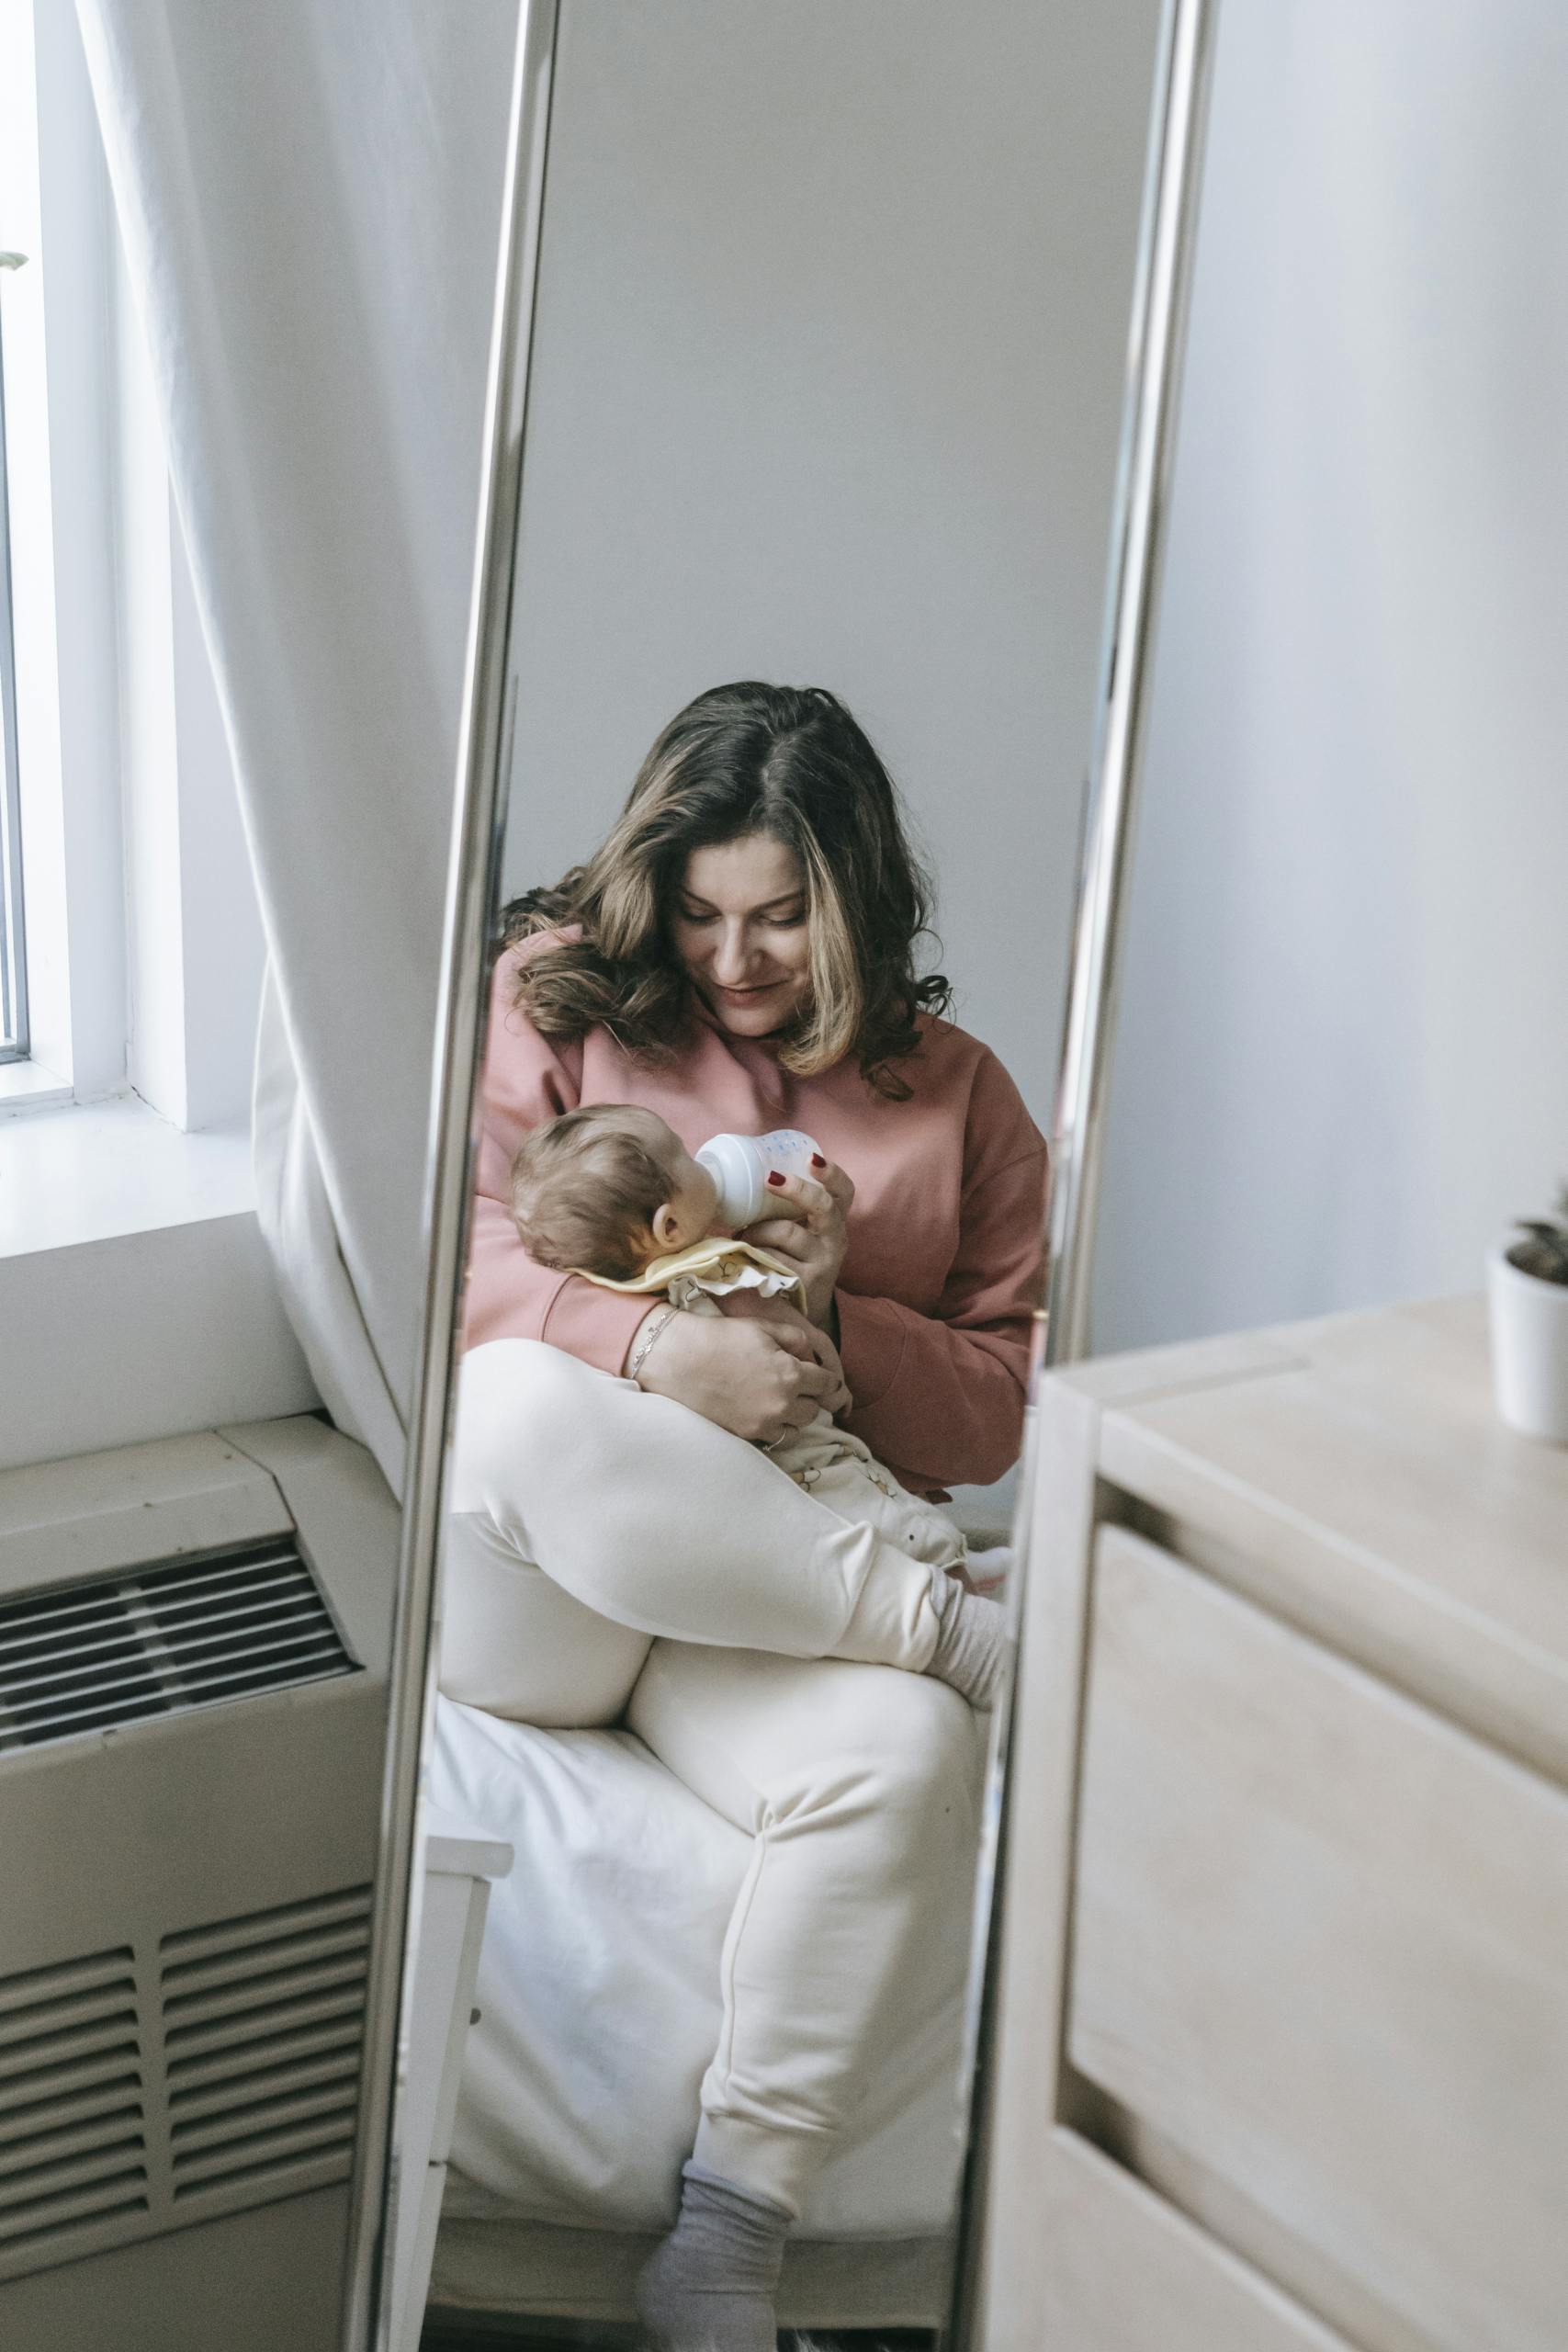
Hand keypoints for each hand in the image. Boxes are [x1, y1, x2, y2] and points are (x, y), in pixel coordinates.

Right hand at [628, 1306, 848, 1442]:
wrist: (680, 1359)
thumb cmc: (721, 1337)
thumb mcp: (763, 1327)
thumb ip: (796, 1339)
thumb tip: (810, 1354)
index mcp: (791, 1374)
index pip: (828, 1384)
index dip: (826, 1379)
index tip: (821, 1378)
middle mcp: (783, 1403)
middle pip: (815, 1410)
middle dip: (809, 1397)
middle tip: (794, 1387)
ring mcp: (764, 1423)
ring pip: (797, 1429)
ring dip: (793, 1416)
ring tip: (778, 1403)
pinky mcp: (746, 1434)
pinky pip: (775, 1439)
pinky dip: (775, 1429)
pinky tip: (763, 1414)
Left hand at [742, 1157, 853, 1328]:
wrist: (804, 1309)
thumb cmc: (794, 1259)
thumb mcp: (803, 1232)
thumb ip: (788, 1210)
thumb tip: (744, 1177)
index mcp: (835, 1220)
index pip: (844, 1191)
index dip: (832, 1174)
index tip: (813, 1159)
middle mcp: (836, 1239)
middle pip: (822, 1206)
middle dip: (795, 1189)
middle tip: (769, 1179)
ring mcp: (824, 1262)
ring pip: (787, 1232)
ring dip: (757, 1230)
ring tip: (741, 1236)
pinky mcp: (807, 1282)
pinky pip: (773, 1258)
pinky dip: (754, 1253)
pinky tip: (745, 1256)